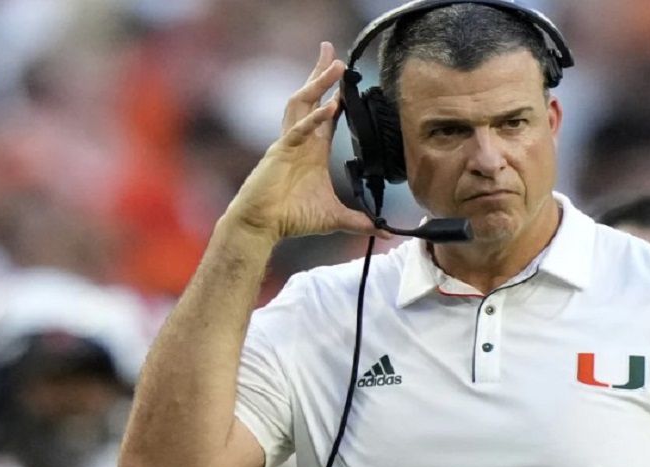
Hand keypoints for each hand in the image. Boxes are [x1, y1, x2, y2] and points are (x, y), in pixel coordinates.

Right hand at [224, 42, 381, 241]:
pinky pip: (298, 131)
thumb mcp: (334, 218)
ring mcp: (289, 144)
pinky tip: (329, 107)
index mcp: (312, 151)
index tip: (347, 79)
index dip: (337, 96)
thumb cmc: (292, 219)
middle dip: (321, 74)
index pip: (327, 115)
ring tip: (335, 64)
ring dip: (319, 84)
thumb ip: (360, 222)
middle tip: (332, 51)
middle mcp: (301, 141)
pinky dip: (314, 118)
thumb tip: (386, 232)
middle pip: (310, 98)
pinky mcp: (281, 153)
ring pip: (302, 104)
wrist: (263, 227)